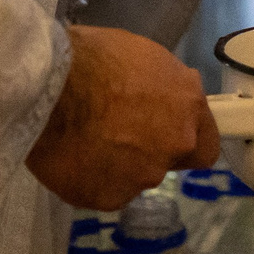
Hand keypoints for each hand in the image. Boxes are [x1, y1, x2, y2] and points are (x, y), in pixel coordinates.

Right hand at [27, 26, 218, 209]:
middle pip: (169, 160)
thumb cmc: (89, 56)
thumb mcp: (139, 56)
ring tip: (82, 139)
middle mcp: (175, 143)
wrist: (46, 85)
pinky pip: (102, 191)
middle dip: (147, 150)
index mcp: (186, 104)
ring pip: (133, 176)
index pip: (206, 142)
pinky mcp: (109, 198)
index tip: (165, 133)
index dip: (186, 140)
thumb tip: (160, 97)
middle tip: (115, 133)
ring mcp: (143, 175)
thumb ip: (161, 87)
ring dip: (116, 164)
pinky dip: (89, 178)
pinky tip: (69, 155)